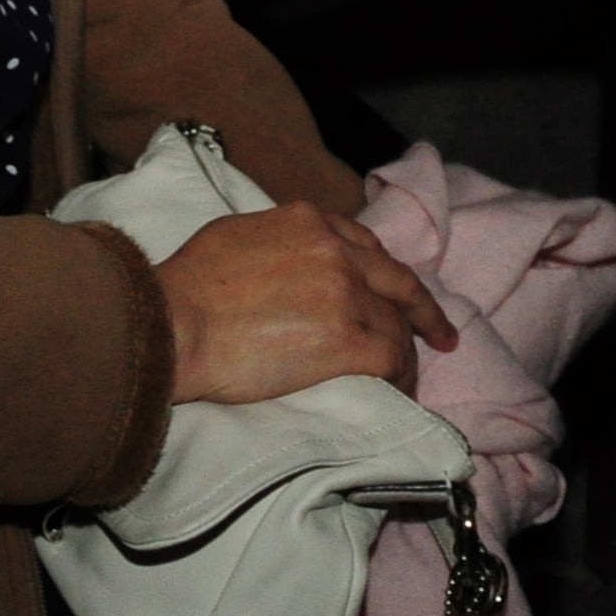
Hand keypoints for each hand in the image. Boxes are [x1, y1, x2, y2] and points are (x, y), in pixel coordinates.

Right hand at [154, 201, 455, 405]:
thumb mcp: (236, 233)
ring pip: (397, 324)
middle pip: (397, 280)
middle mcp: (336, 251)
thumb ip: (275, 239)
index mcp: (308, 221)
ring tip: (410, 379)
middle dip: (423, 309)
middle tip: (440, 334)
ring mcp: (345, 295)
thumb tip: (281, 256)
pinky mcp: (346, 341)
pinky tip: (400, 393)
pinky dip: (402, 378)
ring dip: (407, 354)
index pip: (364, 245)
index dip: (384, 272)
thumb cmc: (187, 283)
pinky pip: (391, 359)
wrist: (175, 322)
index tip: (396, 289)